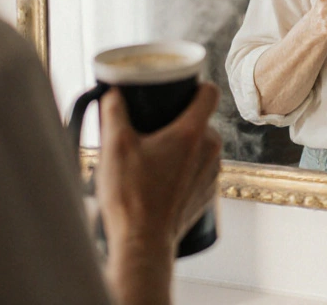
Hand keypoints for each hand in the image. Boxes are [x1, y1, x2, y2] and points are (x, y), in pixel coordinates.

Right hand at [97, 82, 222, 255]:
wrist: (143, 242)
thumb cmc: (131, 196)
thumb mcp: (114, 145)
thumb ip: (114, 111)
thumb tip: (113, 92)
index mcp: (193, 133)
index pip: (210, 92)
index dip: (196, 84)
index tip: (179, 86)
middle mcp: (210, 150)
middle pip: (202, 119)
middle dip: (179, 118)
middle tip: (152, 125)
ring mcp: (212, 173)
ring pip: (201, 144)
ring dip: (182, 144)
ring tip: (153, 153)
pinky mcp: (208, 193)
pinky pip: (200, 167)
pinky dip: (185, 166)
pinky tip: (161, 175)